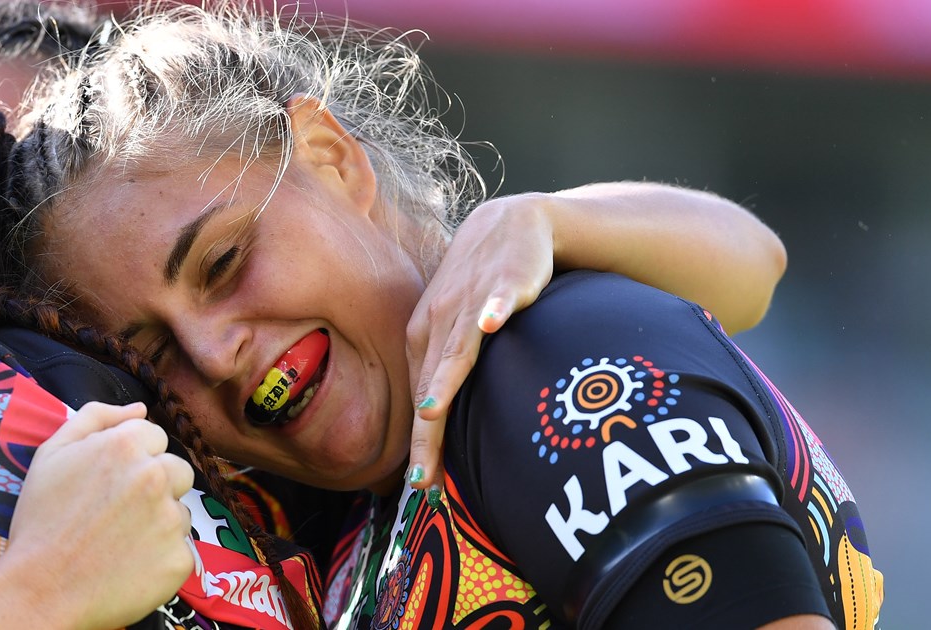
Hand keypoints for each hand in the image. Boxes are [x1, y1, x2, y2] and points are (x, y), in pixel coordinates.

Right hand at [3, 402, 195, 627]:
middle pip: (177, 470)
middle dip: (156, 486)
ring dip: (159, 522)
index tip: (110, 483)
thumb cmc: (42, 521)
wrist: (40, 588)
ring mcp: (171, 519)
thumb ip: (96, 417)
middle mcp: (156, 476)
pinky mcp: (180, 559)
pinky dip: (160, 558)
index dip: (132, 460)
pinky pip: (180, 550)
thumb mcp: (52, 453)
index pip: (154, 437)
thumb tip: (139, 407)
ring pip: (180, 511)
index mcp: (126, 445)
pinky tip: (129, 565)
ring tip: (119, 541)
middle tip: (118, 513)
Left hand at [405, 194, 555, 488]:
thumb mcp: (455, 332)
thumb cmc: (479, 289)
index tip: (421, 488)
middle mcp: (440, 321)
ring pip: (459, 346)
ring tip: (432, 410)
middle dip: (427, 433)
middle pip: (433, 385)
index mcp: (424, 339)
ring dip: (445, 377)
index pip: (420, 400)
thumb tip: (437, 431)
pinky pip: (500, 296)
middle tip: (423, 476)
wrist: (510, 223)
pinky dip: (496, 308)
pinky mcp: (507, 280)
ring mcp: (472, 300)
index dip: (422, 446)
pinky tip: (494, 322)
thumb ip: (447, 374)